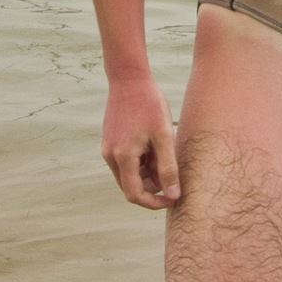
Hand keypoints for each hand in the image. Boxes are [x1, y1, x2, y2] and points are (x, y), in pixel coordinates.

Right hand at [101, 77, 180, 209]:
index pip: (135, 195)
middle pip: (131, 186)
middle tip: (173, 173)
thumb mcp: (163, 135)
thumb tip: (173, 195)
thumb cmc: (149, 104)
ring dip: (147, 173)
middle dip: (153, 186)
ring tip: (165, 154)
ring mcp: (108, 148)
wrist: (128, 78)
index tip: (173, 198)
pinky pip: (125, 162)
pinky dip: (140, 162)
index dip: (154, 203)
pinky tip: (155, 146)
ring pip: (128, 174)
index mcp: (122, 157)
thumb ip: (168, 167)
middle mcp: (110, 156)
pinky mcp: (110, 141)